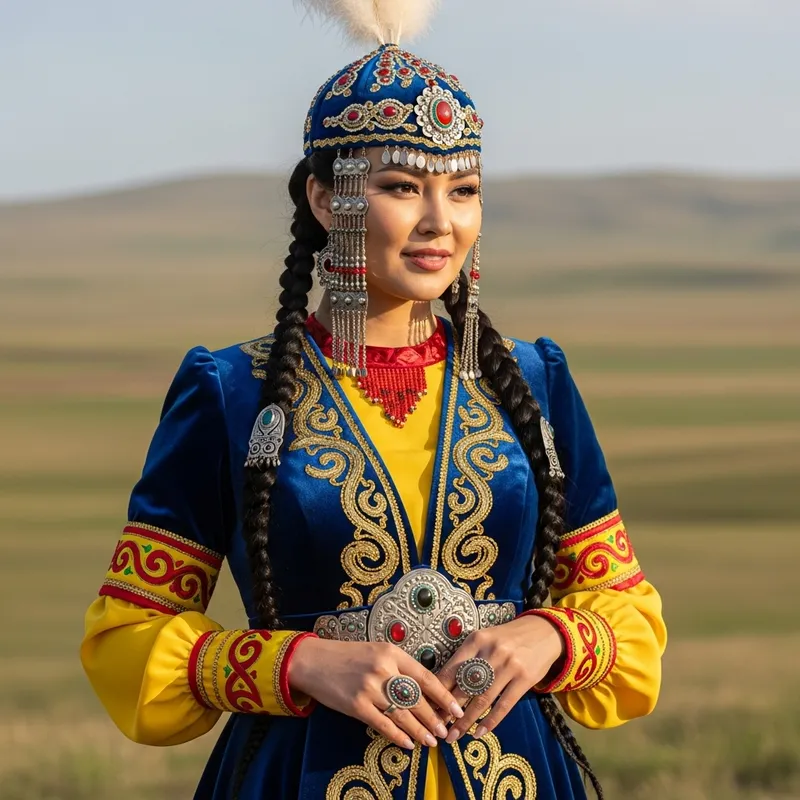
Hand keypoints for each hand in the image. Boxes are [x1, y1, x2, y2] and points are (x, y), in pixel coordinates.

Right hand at [288, 637, 464, 750]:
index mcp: (391, 653)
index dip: (443, 696)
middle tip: (446, 731)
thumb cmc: (348, 656)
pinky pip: (383, 725)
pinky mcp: (356, 705)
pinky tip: (408, 743)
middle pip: (417, 699)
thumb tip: (423, 691)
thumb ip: (398, 666)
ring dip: (420, 730)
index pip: (425, 677)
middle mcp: (383, 669)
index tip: (456, 708)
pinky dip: (398, 736)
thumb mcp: (377, 651)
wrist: (314, 661)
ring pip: (403, 714)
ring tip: (431, 741)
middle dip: (434, 718)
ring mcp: (369, 688)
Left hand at [437, 614, 564, 742]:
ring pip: (482, 699)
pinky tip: (478, 733)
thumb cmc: (507, 637)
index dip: (439, 690)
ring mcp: (509, 666)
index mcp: (477, 640)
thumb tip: (443, 684)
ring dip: (466, 721)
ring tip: (454, 736)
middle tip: (437, 726)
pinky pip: (504, 705)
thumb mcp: (485, 639)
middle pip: (465, 686)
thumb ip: (467, 658)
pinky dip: (490, 722)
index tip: (428, 706)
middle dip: (449, 709)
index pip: (453, 669)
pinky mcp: (525, 679)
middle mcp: (492, 652)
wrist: (543, 632)